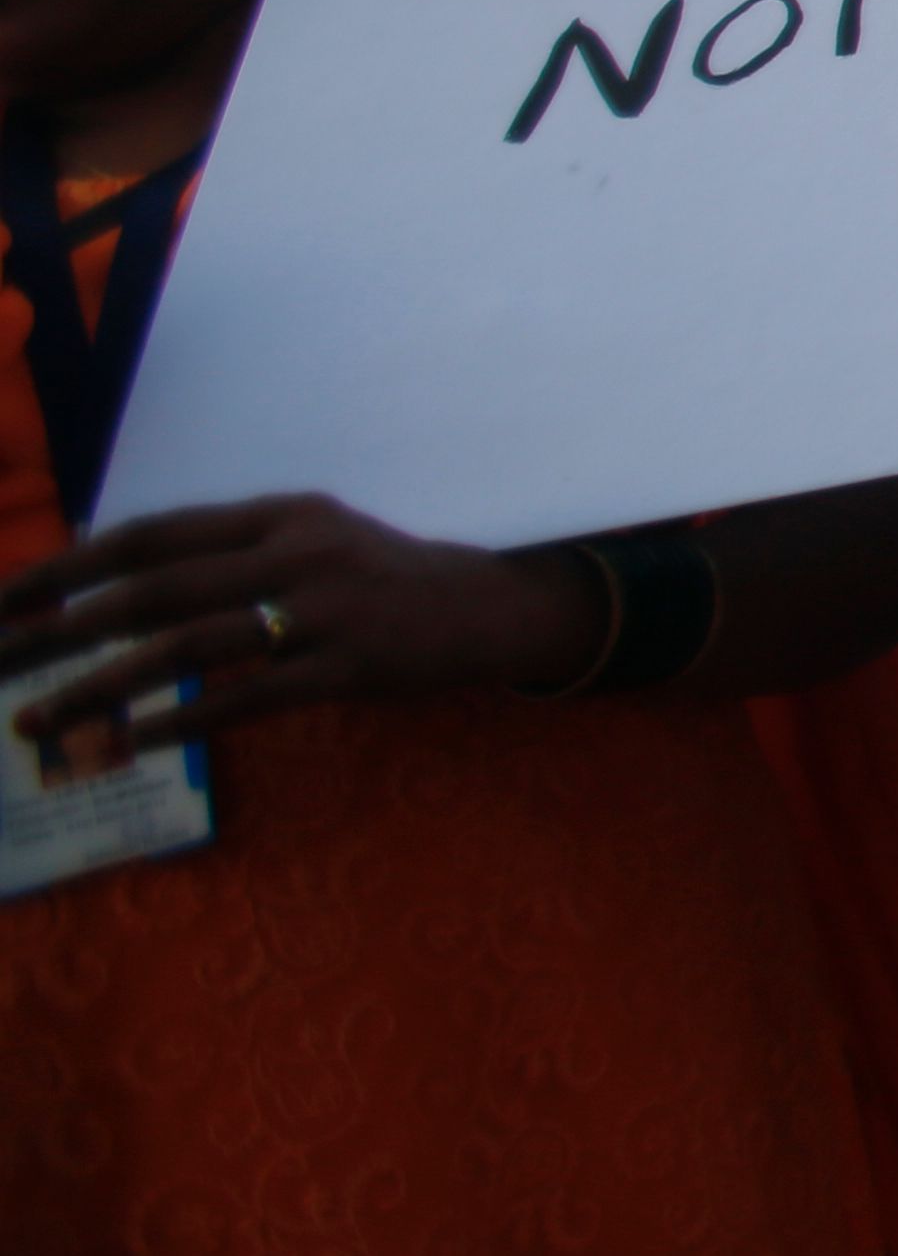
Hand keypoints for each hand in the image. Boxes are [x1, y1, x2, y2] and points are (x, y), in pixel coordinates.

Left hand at [5, 494, 609, 763]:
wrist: (491, 609)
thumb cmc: (383, 578)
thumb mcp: (312, 538)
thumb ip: (230, 552)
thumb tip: (121, 582)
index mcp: (278, 515)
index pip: (152, 534)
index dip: (71, 565)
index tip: (5, 598)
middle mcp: (294, 552)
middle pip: (151, 591)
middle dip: (56, 630)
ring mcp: (323, 611)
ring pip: (186, 648)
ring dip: (101, 686)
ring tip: (37, 718)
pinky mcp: (349, 668)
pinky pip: (250, 698)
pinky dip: (184, 719)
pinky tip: (132, 740)